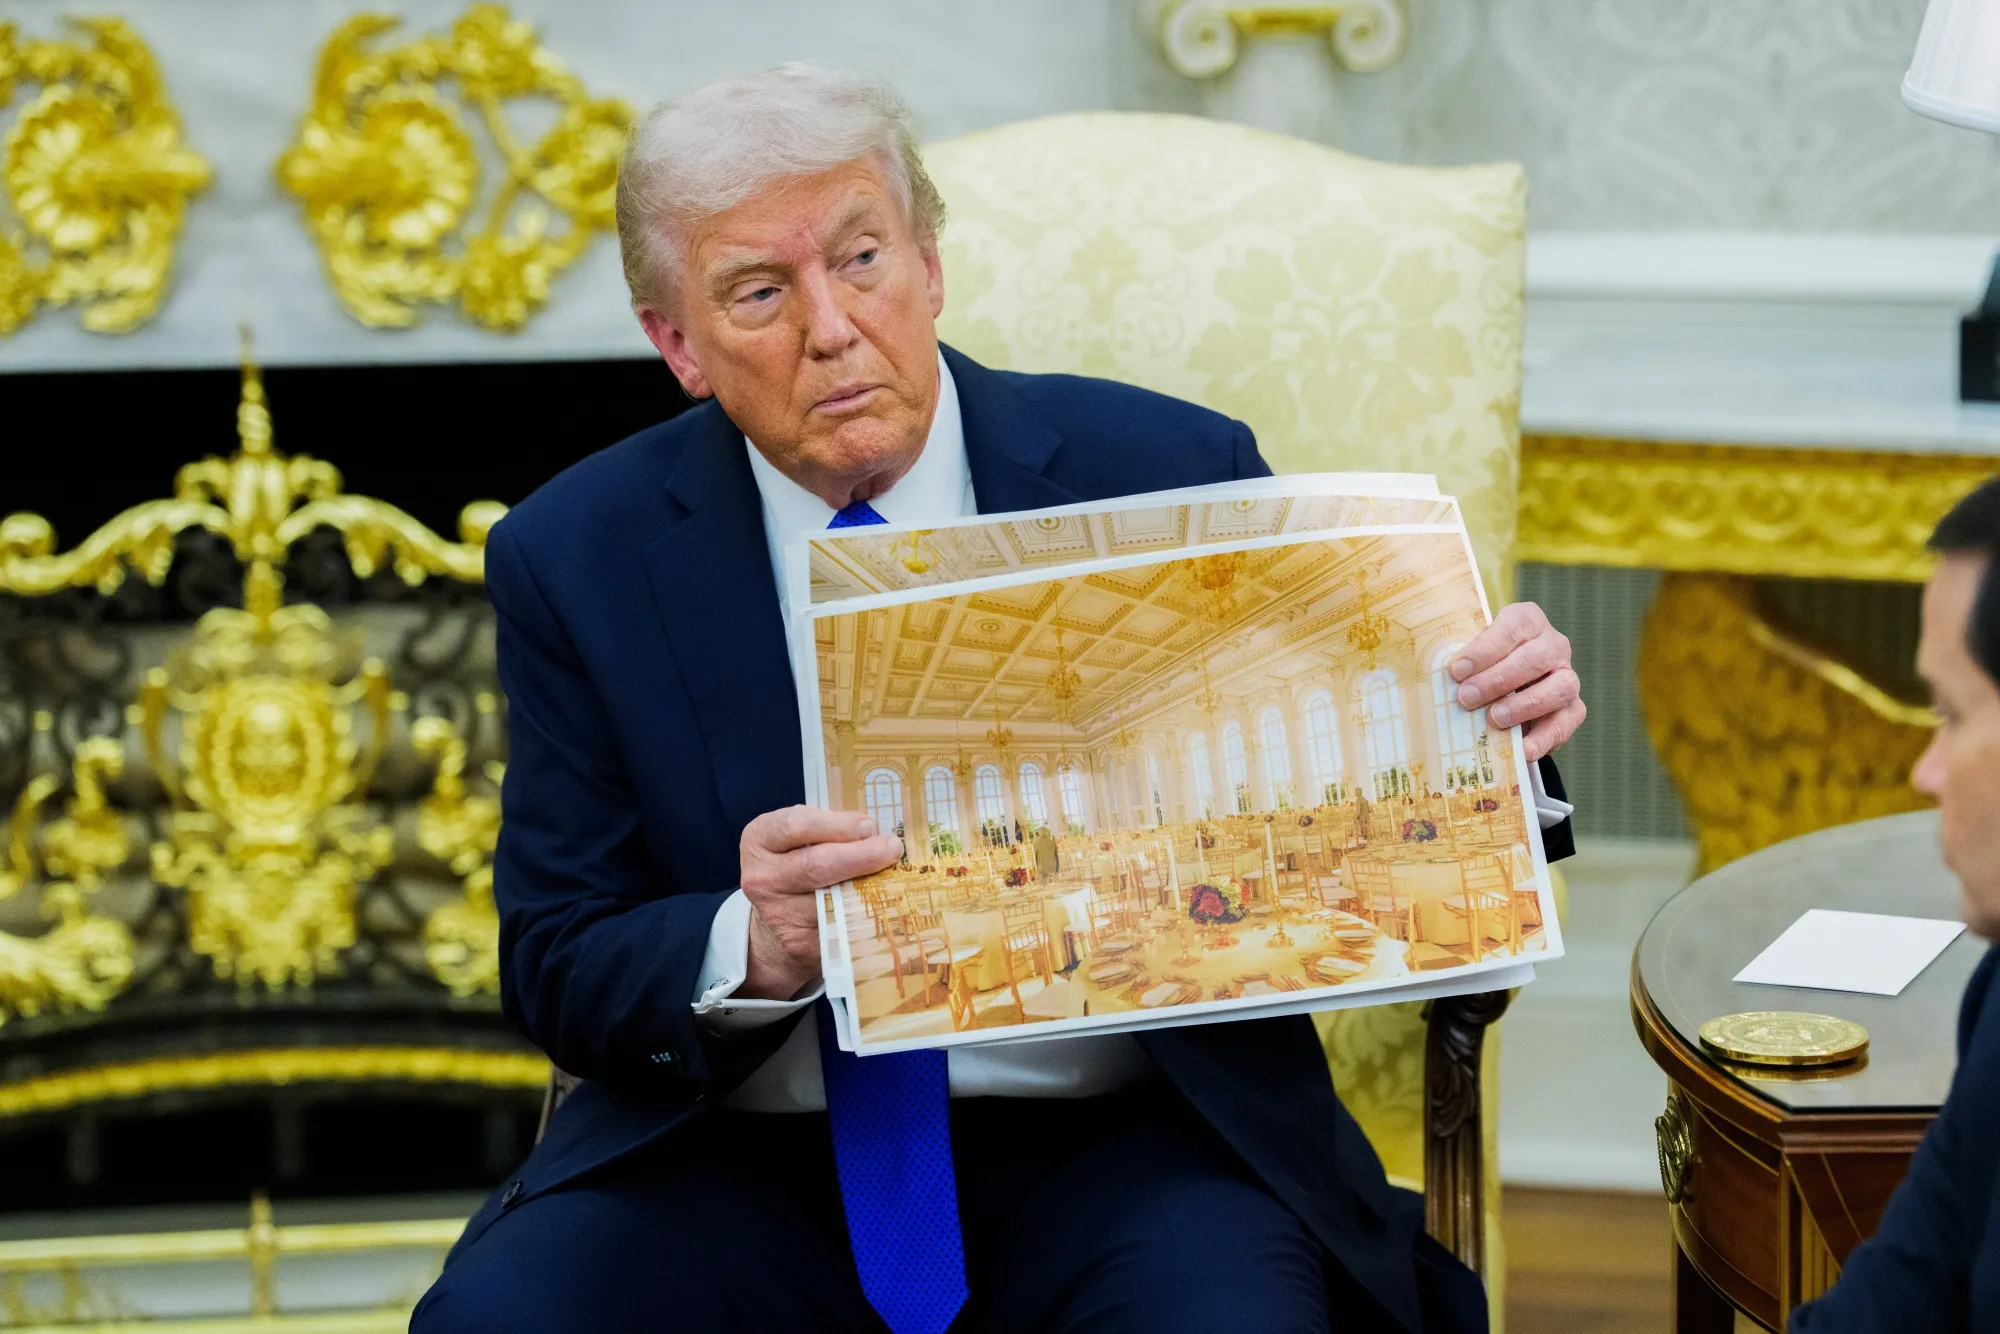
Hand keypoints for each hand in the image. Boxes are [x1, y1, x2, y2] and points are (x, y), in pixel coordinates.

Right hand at [738, 806, 900, 1001]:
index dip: (838, 825)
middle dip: (863, 854)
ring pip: (834, 899)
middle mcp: (762, 877)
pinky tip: (881, 902)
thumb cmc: (797, 863)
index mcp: (759, 840)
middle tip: (892, 848)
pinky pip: (842, 926)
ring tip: (892, 874)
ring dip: (870, 886)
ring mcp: (778, 914)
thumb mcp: (799, 837)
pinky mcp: (799, 943)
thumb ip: (829, 827)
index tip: (868, 826)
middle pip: (818, 865)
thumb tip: (874, 830)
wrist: (776, 920)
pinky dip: (867, 913)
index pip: (797, 825)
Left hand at [1450, 602, 1584, 762]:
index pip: (1511, 628)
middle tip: (1466, 697)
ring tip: (1495, 719)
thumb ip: (1460, 662)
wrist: (1506, 689)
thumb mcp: (1470, 655)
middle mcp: (1553, 645)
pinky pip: (1565, 722)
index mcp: (1526, 621)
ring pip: (1559, 687)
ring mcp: (1567, 676)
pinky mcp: (1573, 709)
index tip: (1456, 670)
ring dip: (1524, 704)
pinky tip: (1522, 750)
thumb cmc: (1481, 665)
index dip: (1484, 649)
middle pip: (1534, 658)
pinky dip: (1544, 738)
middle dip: (1498, 679)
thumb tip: (1434, 680)